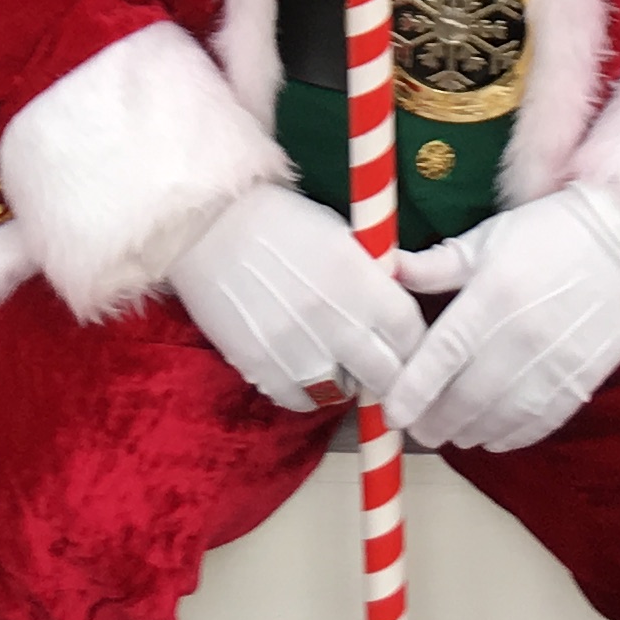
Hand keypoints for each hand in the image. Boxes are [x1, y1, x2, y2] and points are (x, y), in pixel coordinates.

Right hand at [168, 185, 424, 411]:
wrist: (206, 225)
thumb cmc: (277, 218)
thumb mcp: (339, 234)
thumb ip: (370, 275)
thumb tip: (394, 303)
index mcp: (361, 282)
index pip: (412, 336)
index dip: (412, 344)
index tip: (404, 345)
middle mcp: (338, 322)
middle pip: (388, 376)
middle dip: (387, 373)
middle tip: (376, 366)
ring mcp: (300, 351)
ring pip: (344, 394)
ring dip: (344, 382)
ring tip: (331, 361)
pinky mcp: (263, 369)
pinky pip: (300, 401)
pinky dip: (303, 390)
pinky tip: (296, 365)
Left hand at [380, 185, 619, 452]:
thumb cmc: (551, 232)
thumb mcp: (490, 237)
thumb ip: (439, 264)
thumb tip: (389, 270)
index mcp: (493, 295)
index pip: (443, 353)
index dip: (413, 388)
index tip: (392, 412)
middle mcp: (521, 335)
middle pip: (467, 397)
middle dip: (435, 421)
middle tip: (417, 429)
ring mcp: (555, 363)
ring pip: (500, 417)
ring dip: (468, 433)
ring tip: (451, 434)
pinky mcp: (582, 380)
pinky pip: (539, 422)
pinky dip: (510, 436)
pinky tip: (492, 437)